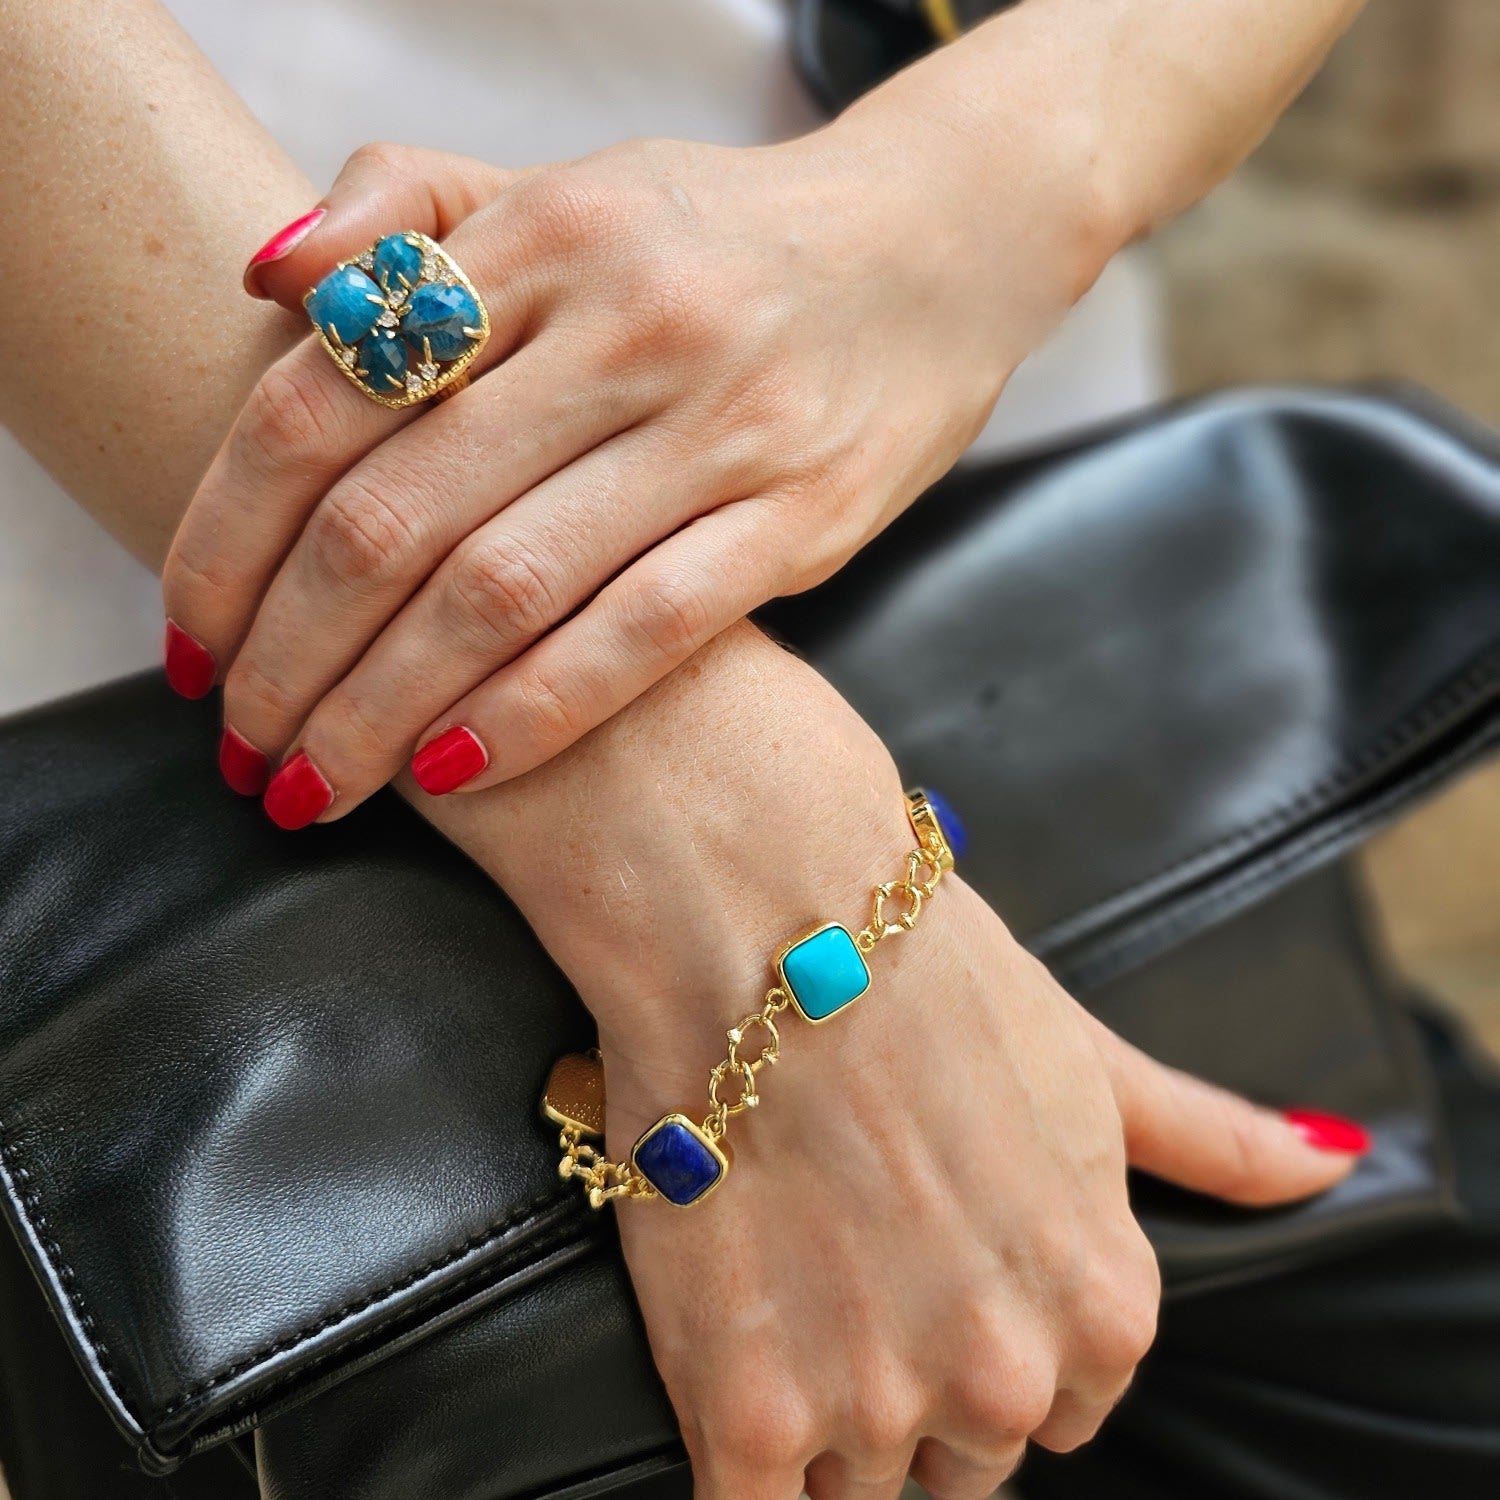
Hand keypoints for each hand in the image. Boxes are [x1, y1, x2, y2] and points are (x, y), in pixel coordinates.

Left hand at [162, 108, 1107, 820]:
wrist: (935, 248)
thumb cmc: (722, 239)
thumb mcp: (568, 185)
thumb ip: (410, 209)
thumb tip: (266, 279)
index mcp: (542, 233)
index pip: (324, 396)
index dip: (227, 534)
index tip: (194, 640)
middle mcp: (623, 324)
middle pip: (395, 517)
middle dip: (291, 654)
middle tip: (239, 744)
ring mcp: (720, 426)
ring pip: (505, 590)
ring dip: (385, 708)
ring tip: (317, 783)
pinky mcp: (797, 518)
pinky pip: (642, 633)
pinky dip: (533, 710)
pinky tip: (454, 770)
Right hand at [419, 624, 1364, 1498]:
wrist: (768, 923)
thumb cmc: (926, 973)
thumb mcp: (1089, 1056)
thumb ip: (1208, 1137)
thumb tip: (1329, 1160)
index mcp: (1101, 1308)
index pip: (1057, 1412)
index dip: (982, 1342)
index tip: (927, 1273)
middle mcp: (1005, 1379)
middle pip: (955, 1456)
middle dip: (905, 1380)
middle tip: (844, 1257)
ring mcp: (873, 1403)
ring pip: (849, 1478)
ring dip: (811, 1403)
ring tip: (776, 1263)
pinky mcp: (744, 1412)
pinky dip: (738, 1446)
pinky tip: (723, 1343)